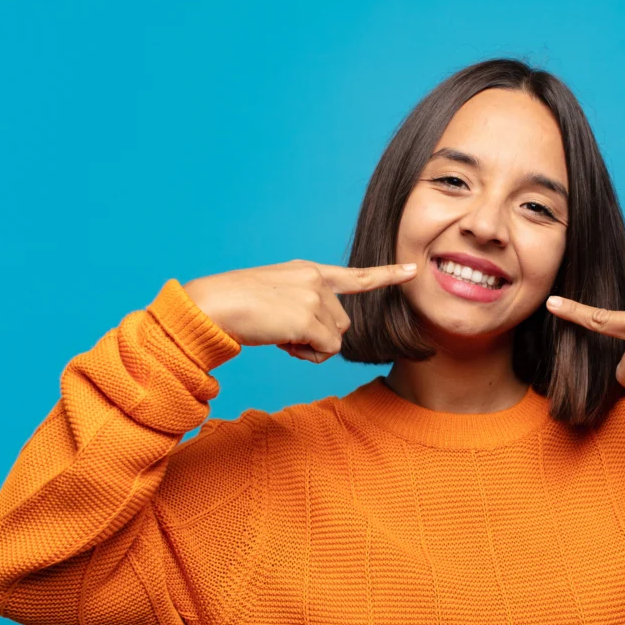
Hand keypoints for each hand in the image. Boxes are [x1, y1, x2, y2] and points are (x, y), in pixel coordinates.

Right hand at [184, 259, 417, 362]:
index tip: (412, 269)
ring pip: (336, 339)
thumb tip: (323, 337)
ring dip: (311, 347)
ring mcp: (313, 297)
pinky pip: (326, 350)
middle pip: (344, 323)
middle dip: (320, 337)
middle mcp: (316, 280)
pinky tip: (283, 341)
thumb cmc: (235, 307)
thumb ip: (304, 308)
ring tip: (280, 334)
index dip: (386, 275)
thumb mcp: (276, 299)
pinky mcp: (308, 317)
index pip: (355, 276)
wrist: (212, 305)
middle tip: (285, 333)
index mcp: (308, 272)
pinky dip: (307, 355)